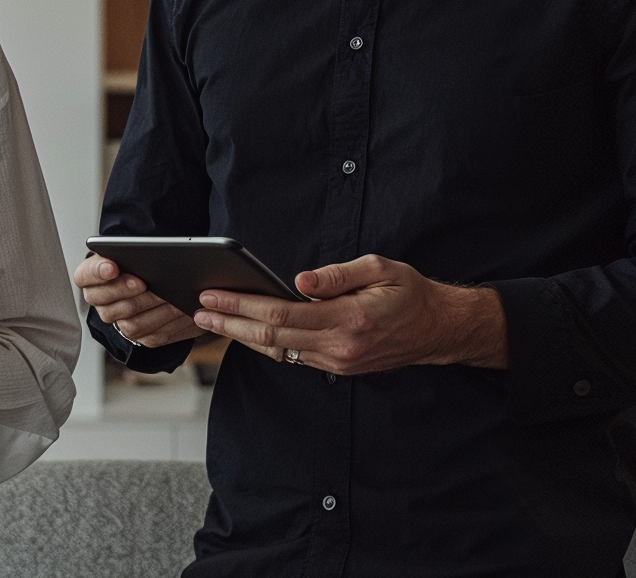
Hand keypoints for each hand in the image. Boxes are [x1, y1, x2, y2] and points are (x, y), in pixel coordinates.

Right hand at [75, 252, 202, 350]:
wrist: (152, 279)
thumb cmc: (139, 261)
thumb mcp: (130, 250)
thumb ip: (128, 250)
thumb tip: (144, 253)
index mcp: (91, 277)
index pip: (85, 276)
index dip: (98, 272)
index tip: (112, 267)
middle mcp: (101, 302)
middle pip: (108, 305)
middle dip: (128, 292)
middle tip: (143, 283)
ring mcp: (118, 322)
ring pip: (131, 324)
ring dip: (152, 309)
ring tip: (168, 296)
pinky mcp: (140, 336)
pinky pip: (153, 336)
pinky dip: (169, 322)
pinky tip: (181, 309)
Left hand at [193, 254, 505, 377]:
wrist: (438, 329)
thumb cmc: (410, 292)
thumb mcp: (380, 268)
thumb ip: (338, 276)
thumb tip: (299, 281)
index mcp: (346, 320)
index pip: (280, 314)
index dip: (242, 305)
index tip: (213, 295)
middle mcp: (338, 347)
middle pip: (270, 337)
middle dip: (229, 323)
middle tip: (197, 310)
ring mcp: (336, 362)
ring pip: (278, 351)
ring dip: (241, 336)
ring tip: (211, 321)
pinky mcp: (337, 366)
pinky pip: (293, 357)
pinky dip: (266, 344)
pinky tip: (246, 331)